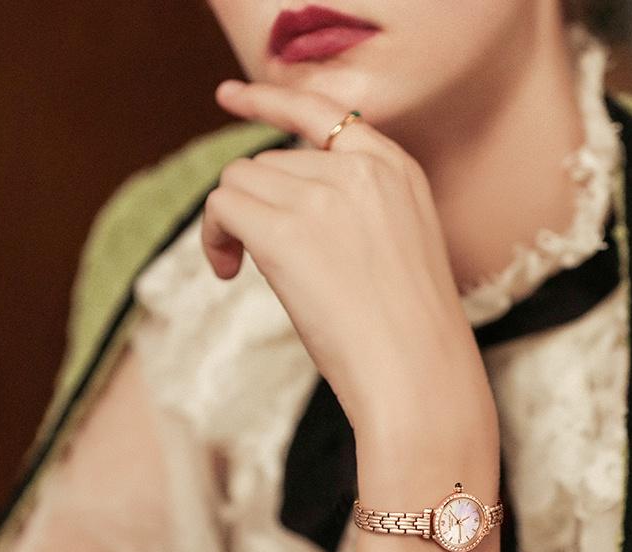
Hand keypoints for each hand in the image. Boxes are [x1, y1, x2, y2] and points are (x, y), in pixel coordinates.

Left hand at [202, 79, 497, 448]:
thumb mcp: (401, 247)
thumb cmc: (410, 331)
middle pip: (269, 161)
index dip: (270, 101)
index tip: (231, 98)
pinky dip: (213, 235)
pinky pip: (222, 206)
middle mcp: (361, 170)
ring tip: (241, 269)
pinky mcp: (287, 232)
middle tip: (250, 255)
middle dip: (254, 204)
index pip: (322, 112)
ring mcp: (325, 197)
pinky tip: (228, 272)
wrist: (418, 373)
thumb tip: (284, 206)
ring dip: (231, 222)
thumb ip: (356, 210)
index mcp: (396, 170)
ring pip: (240, 181)